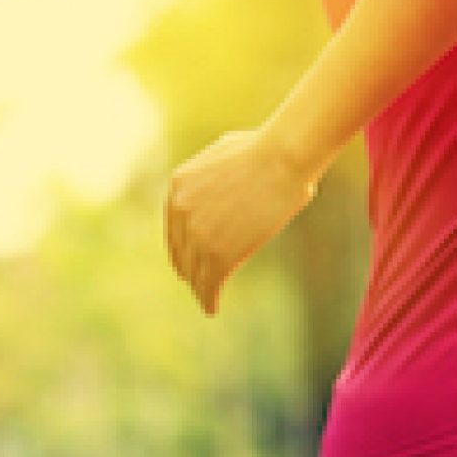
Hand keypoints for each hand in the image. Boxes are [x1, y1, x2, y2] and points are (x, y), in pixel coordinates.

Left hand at [163, 127, 317, 316]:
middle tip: (195, 282)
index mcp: (179, 186)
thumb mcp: (222, 154)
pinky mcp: (219, 254)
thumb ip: (210, 175)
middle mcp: (181, 211)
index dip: (181, 247)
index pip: (174, 227)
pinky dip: (209, 299)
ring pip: (194, 272)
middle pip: (180, 252)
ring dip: (199, 287)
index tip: (188, 259)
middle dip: (188, 268)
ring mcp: (198, 234)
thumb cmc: (265, 148)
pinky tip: (212, 308)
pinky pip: (209, 284)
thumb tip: (217, 185)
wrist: (282, 157)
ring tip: (206, 299)